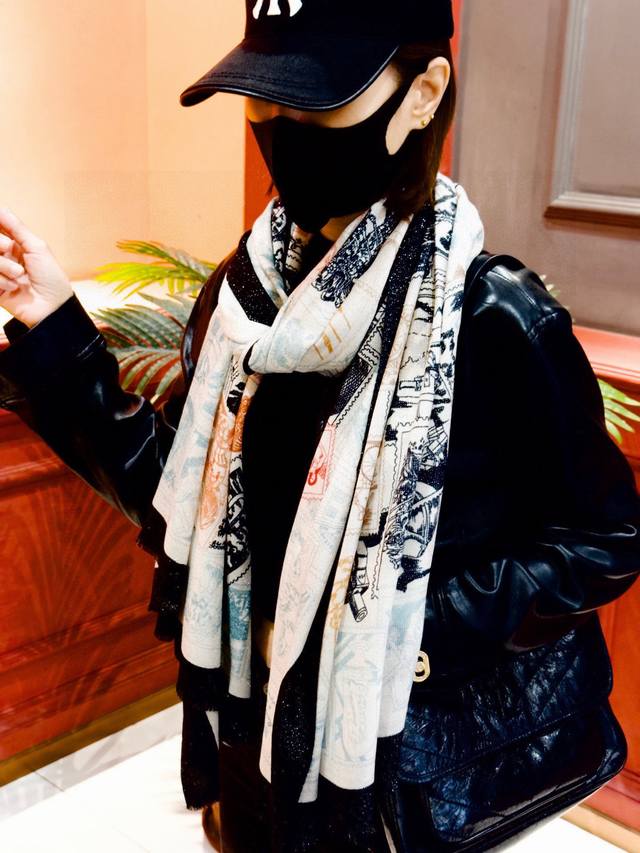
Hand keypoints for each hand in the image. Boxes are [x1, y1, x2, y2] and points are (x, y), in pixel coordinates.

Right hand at [0, 207, 74, 328]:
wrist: (53, 308)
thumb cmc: (51, 277)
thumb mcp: (37, 247)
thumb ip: (16, 227)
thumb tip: (1, 207)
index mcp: (15, 244)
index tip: (6, 240)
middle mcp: (4, 256)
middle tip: (8, 249)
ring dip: (2, 265)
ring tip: (19, 276)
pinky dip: (0, 281)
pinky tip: (13, 288)